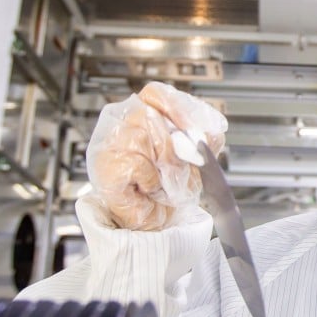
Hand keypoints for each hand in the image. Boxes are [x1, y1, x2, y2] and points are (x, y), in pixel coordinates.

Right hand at [86, 82, 226, 229]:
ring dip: (164, 164)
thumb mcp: (195, 160)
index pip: (155, 94)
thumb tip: (210, 132)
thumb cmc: (169, 189)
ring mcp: (109, 144)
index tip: (196, 128)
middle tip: (186, 163)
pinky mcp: (106, 168)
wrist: (154, 222)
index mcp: (142, 115)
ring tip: (167, 180)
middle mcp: (121, 124)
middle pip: (148, 113)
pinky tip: (150, 188)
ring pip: (142, 137)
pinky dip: (152, 181)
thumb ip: (204, 141)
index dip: (178, 107)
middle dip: (175, 143)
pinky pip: (136, 165)